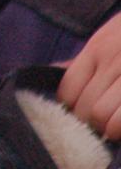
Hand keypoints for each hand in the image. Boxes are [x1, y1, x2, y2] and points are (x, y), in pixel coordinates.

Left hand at [57, 14, 120, 140]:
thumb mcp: (109, 38)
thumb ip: (84, 60)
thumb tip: (54, 71)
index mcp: (98, 49)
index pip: (68, 89)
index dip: (70, 107)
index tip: (81, 110)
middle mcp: (114, 62)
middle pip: (84, 108)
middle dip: (90, 122)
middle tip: (100, 122)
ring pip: (102, 117)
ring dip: (108, 129)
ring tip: (114, 124)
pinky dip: (120, 130)